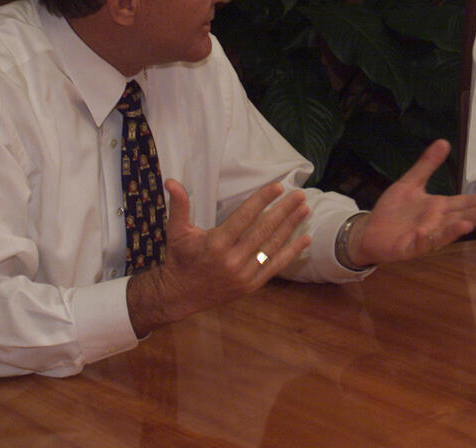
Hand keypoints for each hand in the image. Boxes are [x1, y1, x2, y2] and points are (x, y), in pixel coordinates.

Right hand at [126, 178, 311, 336]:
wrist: (180, 295)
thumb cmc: (180, 258)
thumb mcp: (176, 231)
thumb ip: (179, 205)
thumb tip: (171, 181)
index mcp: (216, 243)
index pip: (245, 216)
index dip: (262, 200)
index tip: (278, 187)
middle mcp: (233, 259)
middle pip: (264, 230)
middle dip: (284, 210)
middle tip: (300, 194)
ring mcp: (244, 273)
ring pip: (273, 246)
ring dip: (291, 227)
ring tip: (305, 210)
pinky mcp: (252, 285)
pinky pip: (275, 266)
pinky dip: (292, 252)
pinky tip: (305, 239)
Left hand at [346, 139, 475, 266]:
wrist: (370, 229)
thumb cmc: (394, 209)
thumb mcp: (411, 183)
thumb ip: (427, 165)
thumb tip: (444, 141)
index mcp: (438, 207)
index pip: (463, 203)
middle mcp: (435, 223)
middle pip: (458, 218)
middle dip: (475, 216)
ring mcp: (424, 237)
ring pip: (442, 234)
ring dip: (454, 230)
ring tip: (467, 224)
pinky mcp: (408, 248)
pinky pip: (417, 245)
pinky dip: (422, 240)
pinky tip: (424, 232)